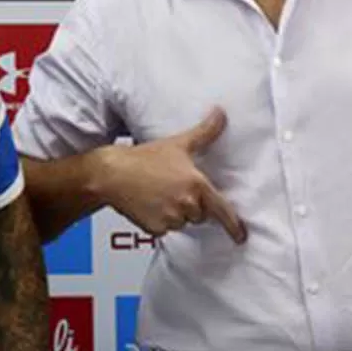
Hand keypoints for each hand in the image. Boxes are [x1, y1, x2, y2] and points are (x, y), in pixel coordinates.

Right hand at [97, 106, 245, 242]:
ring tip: (158, 194)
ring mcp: (170, 218)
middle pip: (199, 214)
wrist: (111, 173)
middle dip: (190, 205)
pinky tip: (149, 204)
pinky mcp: (155, 229)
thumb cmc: (143, 158)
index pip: (222, 211)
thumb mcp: (177, 143)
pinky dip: (159, 221)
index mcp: (196, 185)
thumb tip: (221, 113)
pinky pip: (164, 230)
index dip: (234, 226)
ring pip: (181, 222)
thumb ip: (204, 132)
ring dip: (175, 213)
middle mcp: (186, 204)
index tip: (240, 236)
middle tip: (173, 188)